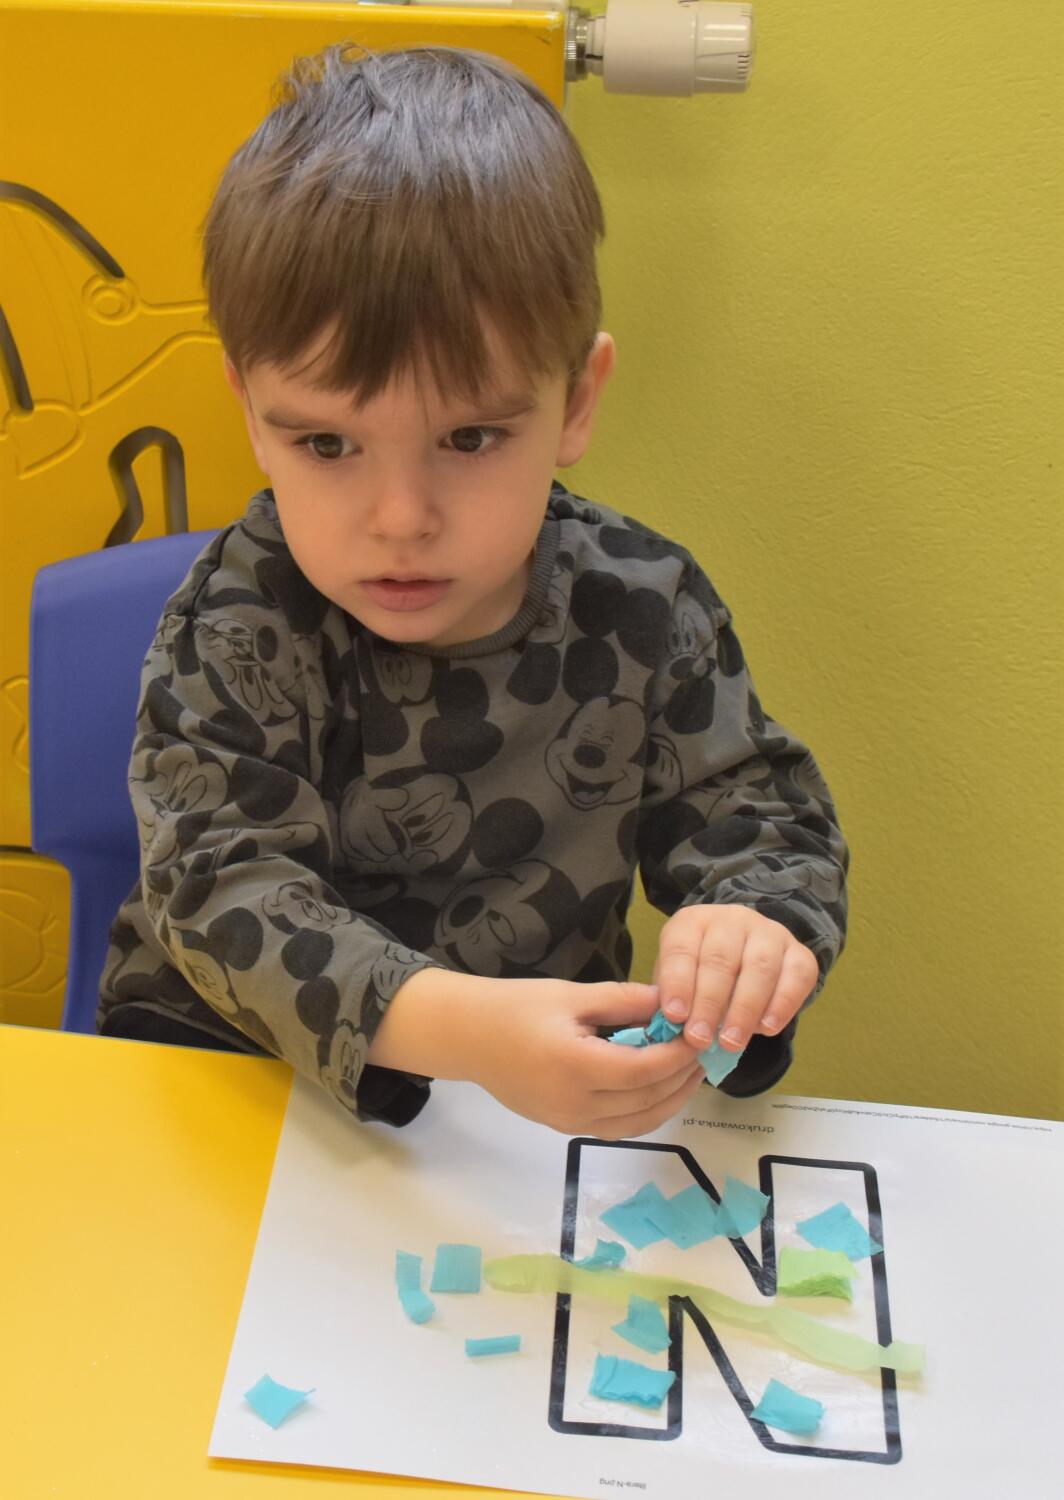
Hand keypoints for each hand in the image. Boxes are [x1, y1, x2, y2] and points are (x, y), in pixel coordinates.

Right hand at [465, 978, 704, 1138]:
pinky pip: (618, 1129)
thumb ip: (623, 1001)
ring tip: (690, 1073)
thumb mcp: (571, 994)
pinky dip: (646, 1113)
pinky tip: (659, 1089)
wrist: (468, 1037)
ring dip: (670, 1100)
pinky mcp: (564, 1129)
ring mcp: (568, 1122)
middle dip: (681, 1077)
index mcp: (574, 1065)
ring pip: (637, 1123)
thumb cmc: (516, 1007)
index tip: (697, 1035)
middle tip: (703, 1051)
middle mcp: (574, 1104)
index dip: (677, 1056)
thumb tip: (671, 1003)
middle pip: (645, 1100)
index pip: (643, 1070)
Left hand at [654, 905, 817, 1054]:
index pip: (682, 949)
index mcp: (693, 922)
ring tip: (731, 1042)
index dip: (678, 984)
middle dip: (709, 1003)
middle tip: (700, 1038)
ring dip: (744, 1009)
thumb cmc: (701, 976)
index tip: (675, 1017)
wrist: (744, 960)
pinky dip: (783, 1004)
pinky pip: (797, 975)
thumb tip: (668, 1027)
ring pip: (759, 967)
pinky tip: (767, 1029)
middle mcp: (732, 920)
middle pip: (721, 959)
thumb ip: (672, 999)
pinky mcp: (799, 952)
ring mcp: (769, 932)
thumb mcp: (678, 980)